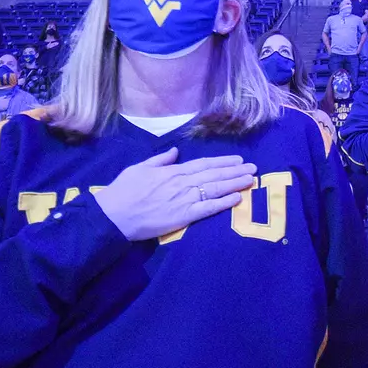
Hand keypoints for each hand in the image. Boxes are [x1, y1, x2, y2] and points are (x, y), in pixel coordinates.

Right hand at [92, 148, 257, 240]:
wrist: (114, 214)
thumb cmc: (123, 191)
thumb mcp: (140, 168)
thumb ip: (160, 160)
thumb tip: (176, 151)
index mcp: (172, 171)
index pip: (203, 164)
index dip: (222, 162)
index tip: (238, 160)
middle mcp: (182, 182)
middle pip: (214, 175)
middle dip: (235, 171)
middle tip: (253, 168)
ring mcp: (184, 199)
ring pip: (215, 188)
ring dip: (234, 183)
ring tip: (250, 179)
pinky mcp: (183, 216)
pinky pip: (208, 208)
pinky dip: (224, 202)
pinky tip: (237, 198)